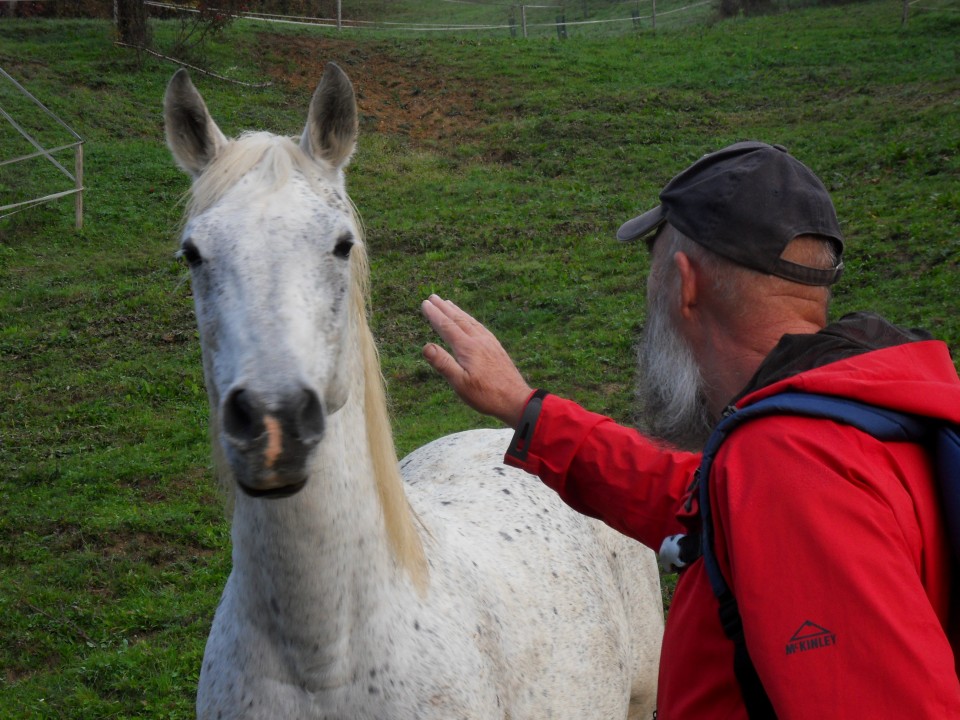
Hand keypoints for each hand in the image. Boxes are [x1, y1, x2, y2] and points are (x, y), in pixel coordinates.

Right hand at [421, 294, 532, 427]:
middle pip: (458, 320)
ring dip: (458, 312)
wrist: (516, 399)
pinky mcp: (497, 348)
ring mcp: (490, 343)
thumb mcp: (460, 384)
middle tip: (432, 297)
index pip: (447, 327)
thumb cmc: (486, 395)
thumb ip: (443, 364)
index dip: (434, 315)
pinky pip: (480, 327)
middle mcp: (479, 341)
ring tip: (449, 303)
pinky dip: (471, 320)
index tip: (424, 304)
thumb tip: (426, 346)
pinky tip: (471, 322)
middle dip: (444, 308)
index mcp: (468, 348)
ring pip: (470, 322)